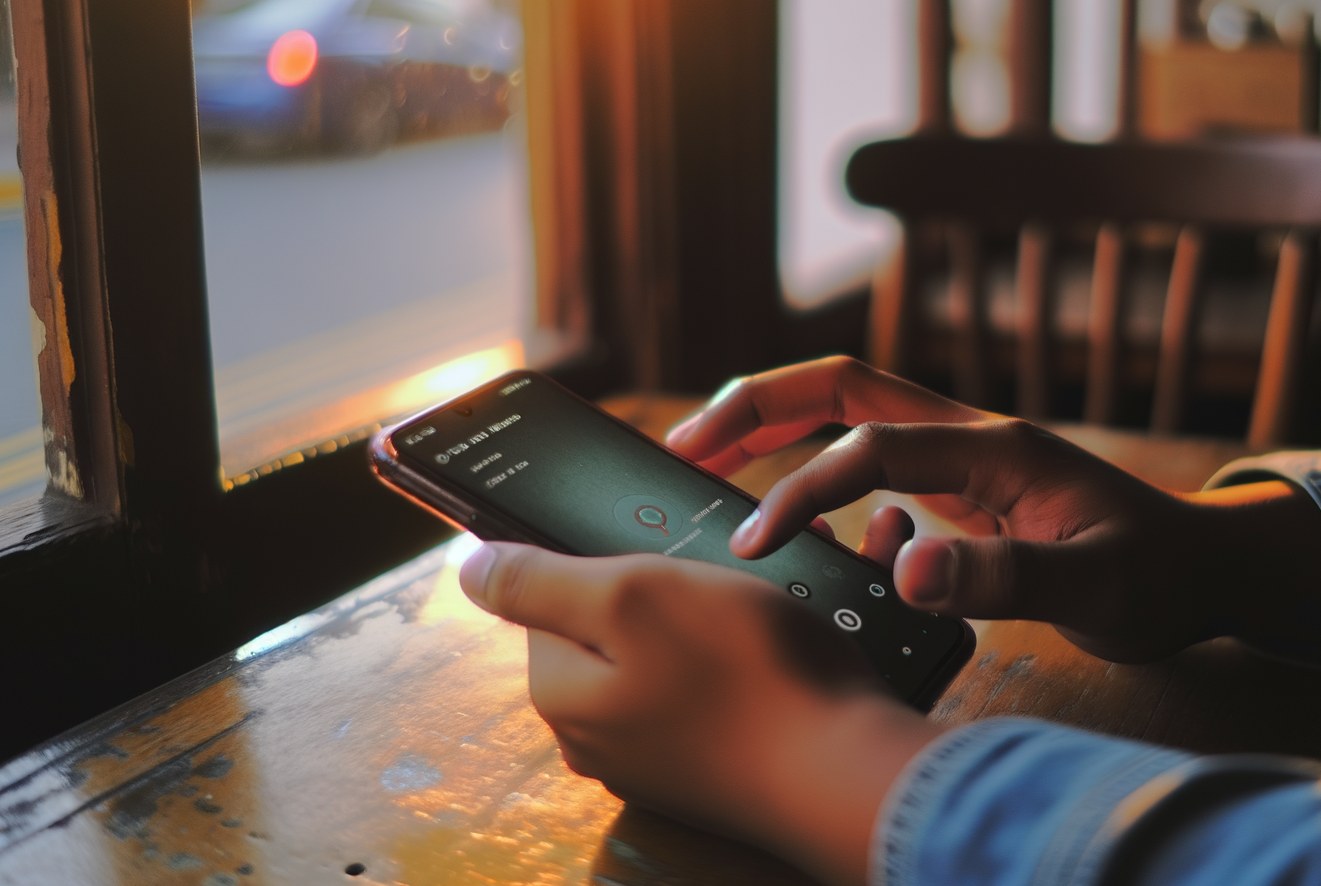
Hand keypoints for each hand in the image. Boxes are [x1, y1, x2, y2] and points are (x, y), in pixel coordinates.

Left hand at [459, 542, 939, 885]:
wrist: (851, 771)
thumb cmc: (747, 673)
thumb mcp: (632, 595)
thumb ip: (540, 581)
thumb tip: (469, 568)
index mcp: (563, 691)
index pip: (549, 595)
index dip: (608, 558)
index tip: (666, 549)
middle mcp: (598, 737)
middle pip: (612, 626)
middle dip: (669, 588)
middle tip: (727, 577)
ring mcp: (659, 759)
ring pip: (671, 654)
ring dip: (716, 618)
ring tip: (768, 611)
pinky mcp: (715, 767)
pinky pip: (714, 690)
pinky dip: (745, 661)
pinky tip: (785, 653)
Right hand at [668, 357, 1320, 663]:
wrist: (1206, 570)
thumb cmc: (1159, 578)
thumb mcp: (1095, 588)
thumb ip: (1003, 574)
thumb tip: (904, 572)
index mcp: (995, 448)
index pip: (870, 449)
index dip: (802, 488)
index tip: (755, 546)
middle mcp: (969, 437)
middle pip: (840, 389)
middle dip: (754, 408)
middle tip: (679, 447)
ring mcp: (962, 457)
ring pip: (847, 415)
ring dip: (773, 427)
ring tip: (702, 460)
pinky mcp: (960, 487)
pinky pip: (868, 458)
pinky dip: (814, 469)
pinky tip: (799, 521)